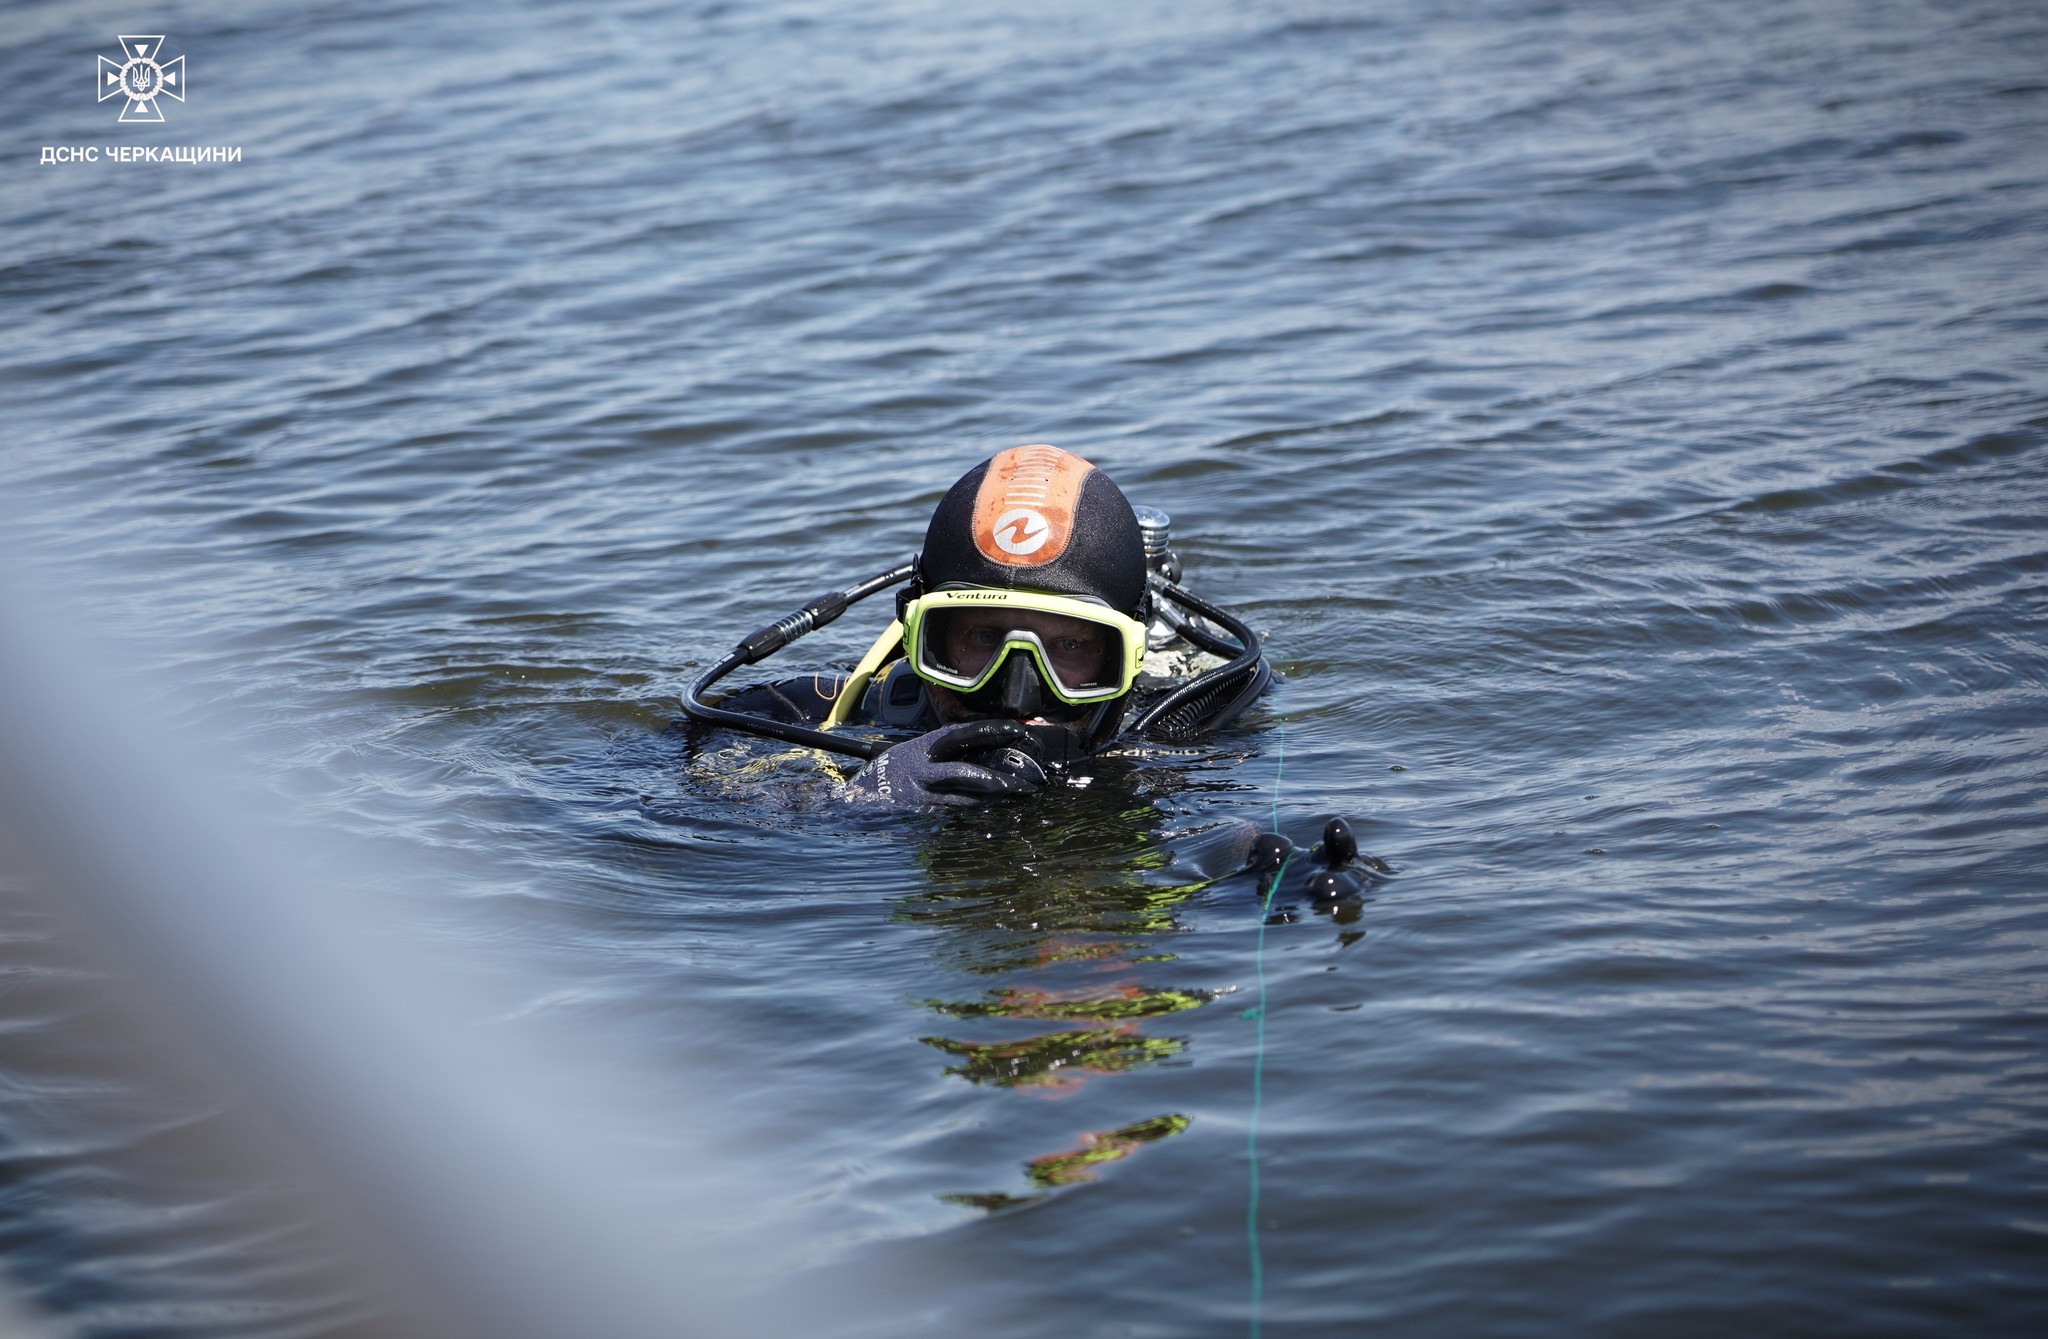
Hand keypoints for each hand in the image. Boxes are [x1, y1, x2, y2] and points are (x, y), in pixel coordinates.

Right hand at [845, 720, 1042, 806]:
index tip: (1017, 729)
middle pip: (967, 772)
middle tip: (1026, 784)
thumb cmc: (893, 771)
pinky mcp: (924, 811)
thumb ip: (943, 751)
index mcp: (925, 746)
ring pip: (966, 796)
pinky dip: (979, 808)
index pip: (963, 734)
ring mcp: (924, 792)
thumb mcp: (915, 751)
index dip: (991, 730)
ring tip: (1020, 797)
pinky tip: (998, 808)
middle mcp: (925, 768)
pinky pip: (957, 808)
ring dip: (995, 799)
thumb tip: (982, 748)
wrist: (859, 796)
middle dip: (998, 779)